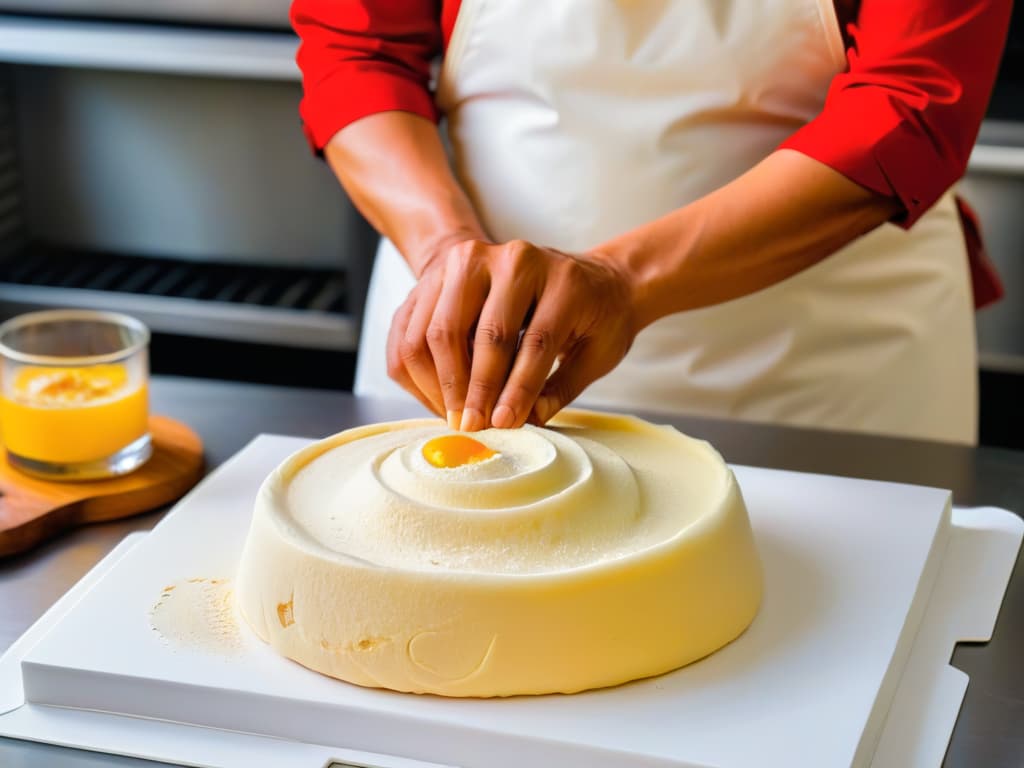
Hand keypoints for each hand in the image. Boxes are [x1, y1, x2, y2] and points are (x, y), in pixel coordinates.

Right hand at [387, 239, 637, 429]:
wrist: (570, 269)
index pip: (535, 340)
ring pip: (437, 329)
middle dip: (473, 388)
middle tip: (472, 426)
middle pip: (478, 331)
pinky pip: (412, 326)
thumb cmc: (589, 312)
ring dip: (440, 381)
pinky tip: (436, 396)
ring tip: (454, 415)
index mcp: (562, 278)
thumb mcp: (597, 350)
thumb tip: (528, 421)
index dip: (517, 389)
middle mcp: (512, 260)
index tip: (504, 424)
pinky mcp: (440, 273)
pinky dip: (420, 367)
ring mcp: (470, 261)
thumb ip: (562, 387)